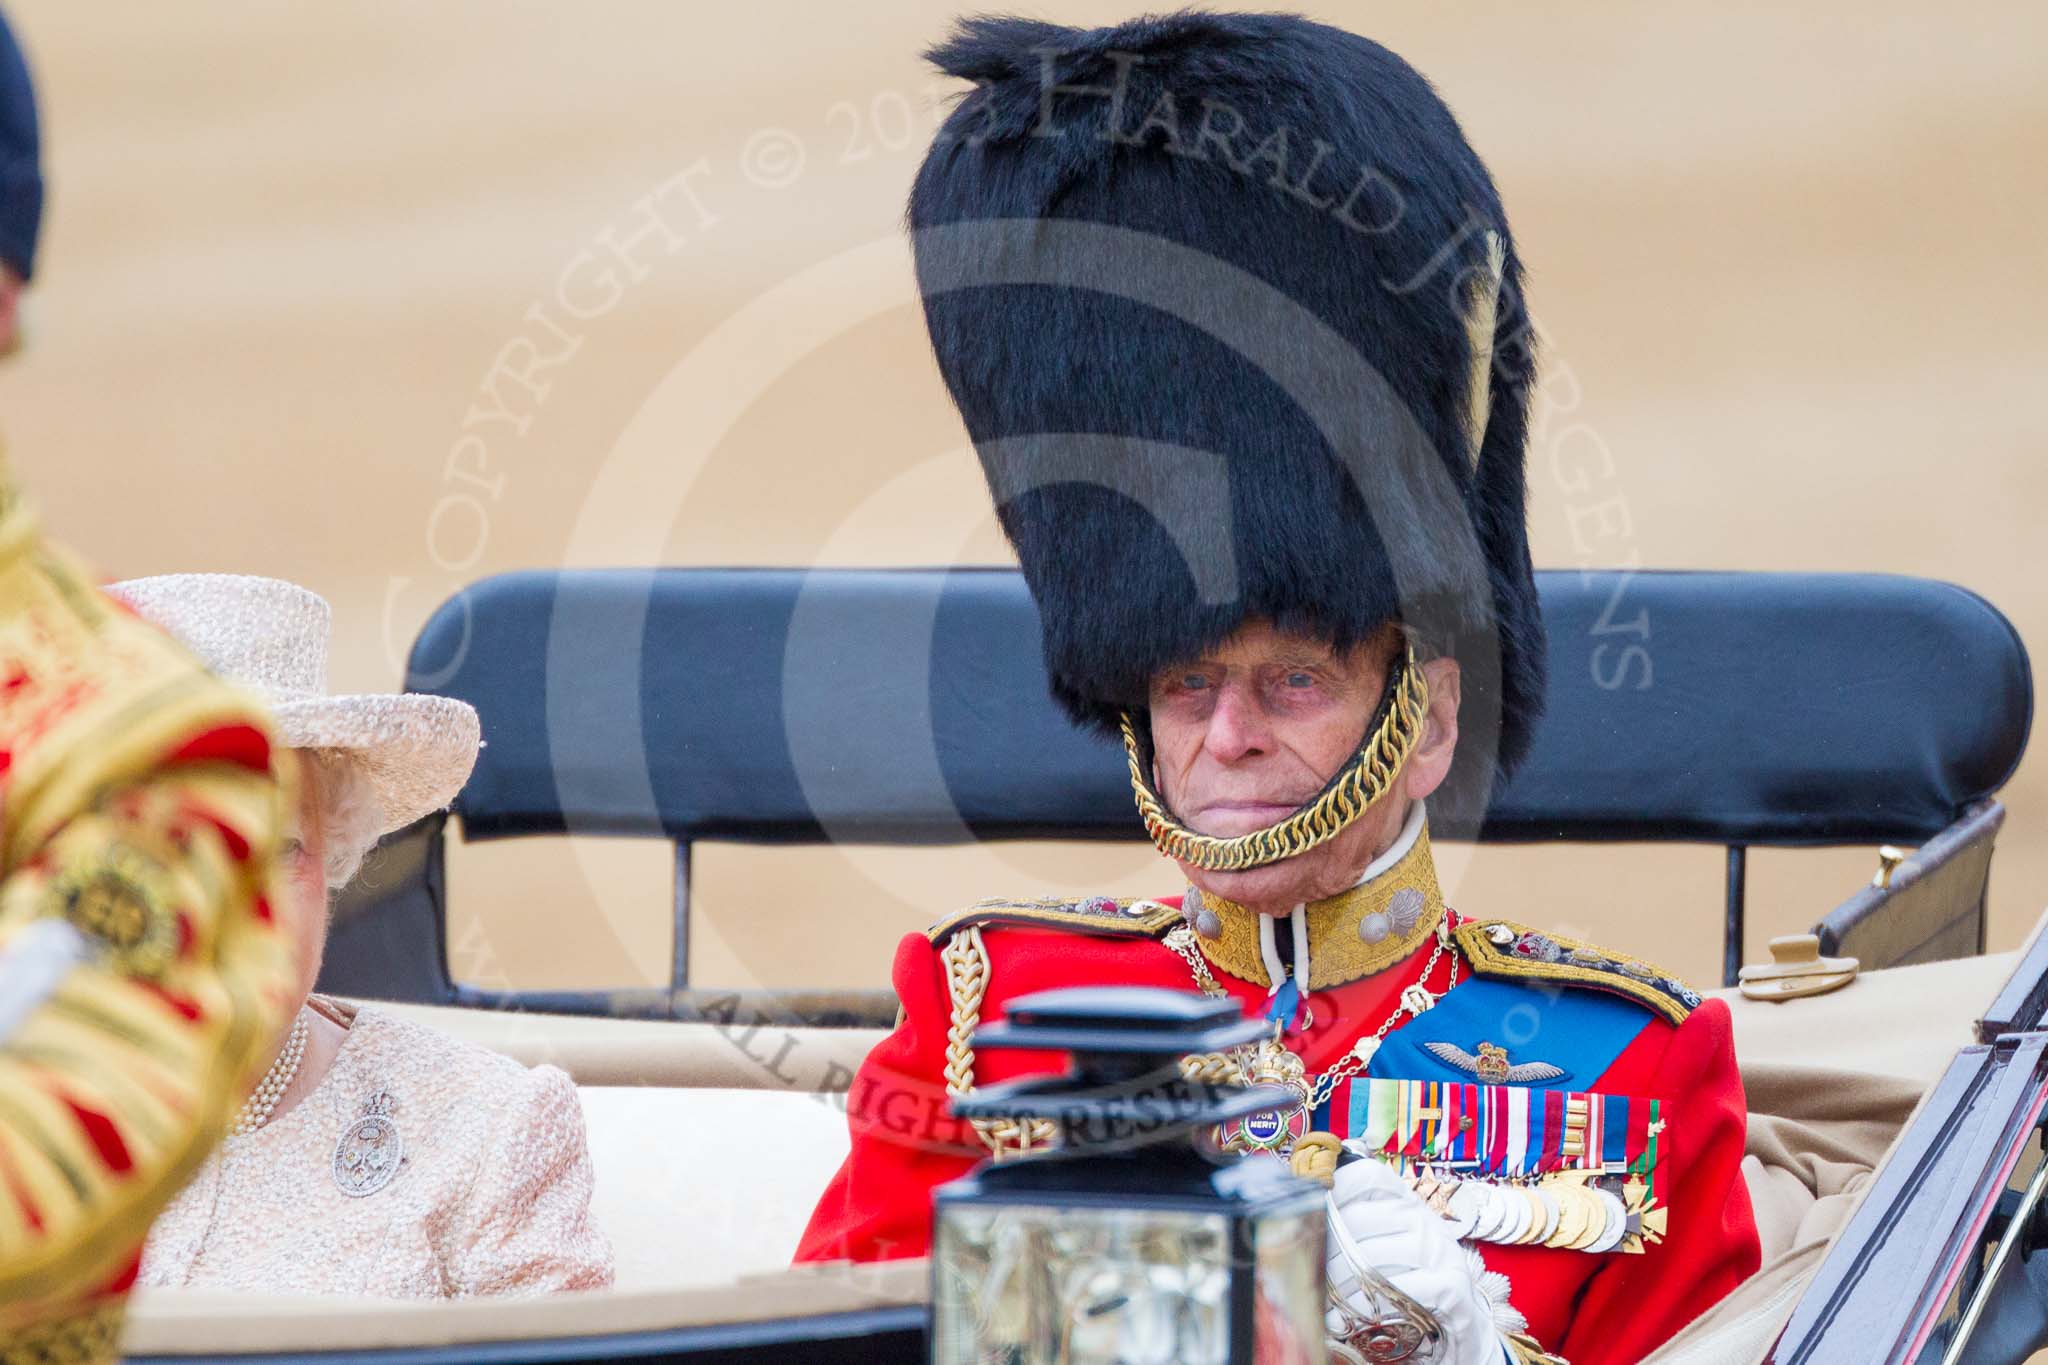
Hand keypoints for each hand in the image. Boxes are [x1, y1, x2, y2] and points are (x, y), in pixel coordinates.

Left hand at [1324, 1156, 1522, 1364]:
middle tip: (1313, 1273)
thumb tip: (1304, 1219)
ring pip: (1372, 1257)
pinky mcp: (1450, 1286)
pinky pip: (1397, 1290)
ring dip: (1341, 1284)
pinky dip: (1367, 1306)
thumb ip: (1357, 1228)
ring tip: (1327, 1302)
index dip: (1334, 1191)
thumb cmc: (1413, 1279)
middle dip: (1327, 1250)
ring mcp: (1439, 1251)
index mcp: (1406, 1202)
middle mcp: (1423, 1220)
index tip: (1313, 1216)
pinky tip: (1350, 1317)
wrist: (1462, 1321)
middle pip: (1359, 1219)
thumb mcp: (1389, 1244)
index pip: (1367, 1176)